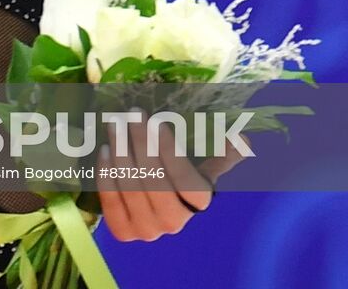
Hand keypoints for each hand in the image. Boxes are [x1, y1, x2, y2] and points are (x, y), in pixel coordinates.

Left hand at [96, 113, 247, 241]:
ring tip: (114, 126)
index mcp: (198, 204)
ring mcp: (147, 230)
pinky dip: (107, 175)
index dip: (170, 153)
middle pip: (156, 183)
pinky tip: (104, 151)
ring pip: (132, 189)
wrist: (150, 207)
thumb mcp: (202, 166)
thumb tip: (243, 140)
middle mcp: (174, 223)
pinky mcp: (123, 232)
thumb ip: (221, 154)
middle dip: (141, 144)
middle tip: (128, 115)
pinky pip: (111, 202)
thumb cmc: (178, 179)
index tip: (157, 123)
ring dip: (120, 153)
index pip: (186, 181)